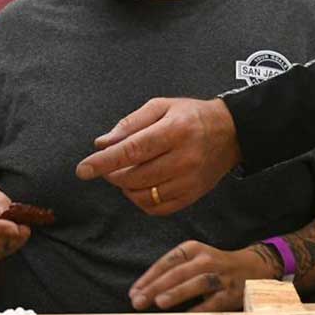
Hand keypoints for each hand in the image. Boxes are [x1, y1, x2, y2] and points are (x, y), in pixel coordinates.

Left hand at [77, 98, 240, 215]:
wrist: (231, 133)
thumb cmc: (190, 116)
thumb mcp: (160, 107)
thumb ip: (129, 124)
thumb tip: (101, 143)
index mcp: (174, 131)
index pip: (131, 150)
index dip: (103, 162)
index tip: (82, 170)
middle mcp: (184, 158)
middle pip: (134, 176)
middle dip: (111, 173)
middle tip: (107, 165)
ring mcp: (189, 181)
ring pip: (142, 195)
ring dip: (124, 186)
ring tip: (126, 171)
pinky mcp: (192, 196)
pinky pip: (156, 207)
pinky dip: (140, 200)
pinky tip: (139, 186)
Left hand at [129, 241, 278, 311]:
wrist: (252, 268)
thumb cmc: (213, 266)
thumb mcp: (193, 260)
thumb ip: (171, 272)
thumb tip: (142, 291)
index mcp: (193, 249)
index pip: (166, 262)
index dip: (149, 277)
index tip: (133, 292)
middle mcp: (206, 260)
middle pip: (178, 272)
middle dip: (156, 287)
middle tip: (138, 300)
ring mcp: (220, 276)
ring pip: (197, 283)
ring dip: (177, 292)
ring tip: (159, 302)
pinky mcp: (232, 292)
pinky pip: (214, 302)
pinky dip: (200, 309)